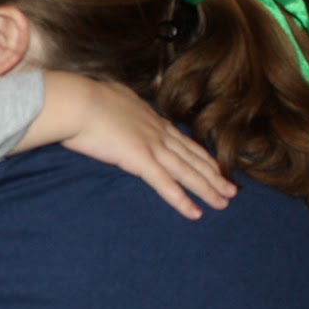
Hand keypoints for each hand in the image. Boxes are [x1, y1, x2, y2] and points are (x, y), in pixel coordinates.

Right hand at [40, 73, 236, 219]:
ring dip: (208, 188)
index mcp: (149, 117)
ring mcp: (151, 146)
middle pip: (192, 157)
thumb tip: (118, 101)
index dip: (201, 155)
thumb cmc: (83, 99)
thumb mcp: (109, 96)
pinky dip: (182, 199)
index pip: (182, 140)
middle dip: (213, 174)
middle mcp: (157, 132)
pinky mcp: (140, 160)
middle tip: (231, 189)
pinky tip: (196, 212)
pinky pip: (166, 184)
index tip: (215, 166)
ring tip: (224, 202)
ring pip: (187, 171)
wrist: (76, 101)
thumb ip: (120, 104)